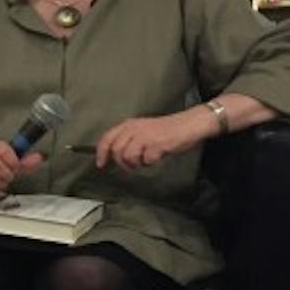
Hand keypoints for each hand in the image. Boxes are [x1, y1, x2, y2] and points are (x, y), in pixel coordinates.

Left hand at [94, 111, 210, 171]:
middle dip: (122, 163)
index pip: (107, 138)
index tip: (100, 164)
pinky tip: (157, 157)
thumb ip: (128, 139)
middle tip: (132, 166)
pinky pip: (146, 160)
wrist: (188, 124)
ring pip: (128, 156)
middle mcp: (134, 128)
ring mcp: (145, 136)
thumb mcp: (142, 129)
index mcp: (129, 124)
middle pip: (116, 150)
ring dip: (136, 164)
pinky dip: (151, 162)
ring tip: (145, 160)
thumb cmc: (166, 129)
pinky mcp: (157, 144)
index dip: (101, 153)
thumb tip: (115, 155)